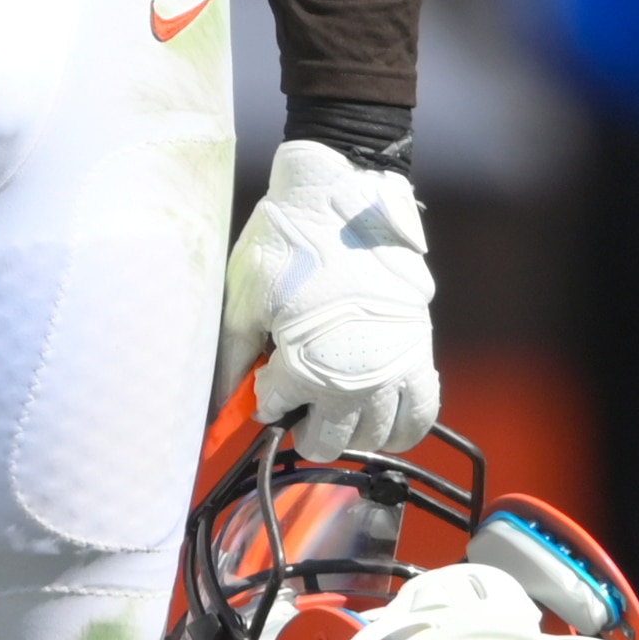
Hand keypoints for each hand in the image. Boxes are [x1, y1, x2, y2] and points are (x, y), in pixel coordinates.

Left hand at [214, 138, 438, 458]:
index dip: (264, 398)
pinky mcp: (420, 351)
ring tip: (335, 409)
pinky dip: (401, 427)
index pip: (276, 411)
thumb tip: (217, 405)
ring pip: (375, 437)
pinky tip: (380, 416)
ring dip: (350, 432)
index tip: (264, 380)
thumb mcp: (243, 299)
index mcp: (306, 366)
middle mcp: (355, 378)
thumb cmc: (287, 243)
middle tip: (297, 402)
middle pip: (328, 440)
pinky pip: (421, 414)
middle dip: (304, 427)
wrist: (342, 199)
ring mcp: (394, 368)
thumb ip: (229, 360)